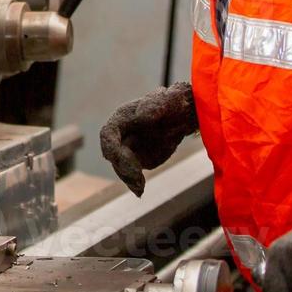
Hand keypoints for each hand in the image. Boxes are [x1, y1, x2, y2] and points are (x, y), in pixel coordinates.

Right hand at [99, 82, 196, 196]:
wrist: (183, 116)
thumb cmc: (172, 103)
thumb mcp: (165, 101)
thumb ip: (153, 106)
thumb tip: (140, 116)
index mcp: (122, 118)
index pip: (108, 134)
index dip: (111, 147)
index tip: (118, 159)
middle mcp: (122, 135)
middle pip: (113, 154)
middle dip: (122, 167)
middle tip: (137, 178)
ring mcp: (130, 148)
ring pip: (120, 167)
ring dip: (128, 178)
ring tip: (140, 187)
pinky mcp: (139, 160)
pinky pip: (132, 174)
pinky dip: (134, 183)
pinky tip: (140, 190)